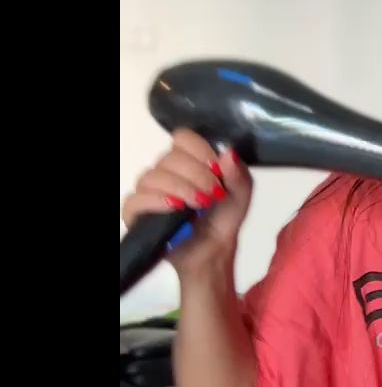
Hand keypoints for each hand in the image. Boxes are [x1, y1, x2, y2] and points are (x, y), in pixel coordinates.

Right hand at [121, 129, 252, 277]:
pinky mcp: (137, 213)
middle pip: (170, 157)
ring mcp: (149, 191)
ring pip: (152, 176)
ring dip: (180, 188)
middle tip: (213, 193)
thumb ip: (237, 173)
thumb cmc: (224, 216)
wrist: (214, 249)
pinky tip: (174, 207)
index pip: (183, 137)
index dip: (200, 149)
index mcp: (189, 159)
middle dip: (196, 174)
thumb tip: (227, 152)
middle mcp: (166, 171)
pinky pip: (135, 199)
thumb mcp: (241, 193)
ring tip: (199, 204)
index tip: (216, 168)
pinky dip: (155, 201)